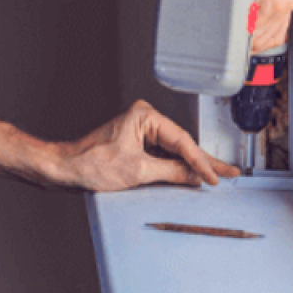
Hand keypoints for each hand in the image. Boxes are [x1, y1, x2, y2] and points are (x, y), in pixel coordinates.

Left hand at [45, 101, 239, 191]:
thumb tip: (194, 176)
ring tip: (216, 175)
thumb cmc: (91, 163)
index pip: (182, 141)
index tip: (213, 177)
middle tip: (227, 172)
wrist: (65, 169)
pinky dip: (177, 167)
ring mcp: (141, 131)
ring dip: (193, 165)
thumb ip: (172, 172)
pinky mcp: (137, 144)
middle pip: (182, 144)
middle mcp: (144, 119)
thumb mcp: (138, 171)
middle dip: (204, 161)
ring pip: (175, 151)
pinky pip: (163, 155)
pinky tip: (192, 175)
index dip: (200, 162)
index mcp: (145, 116)